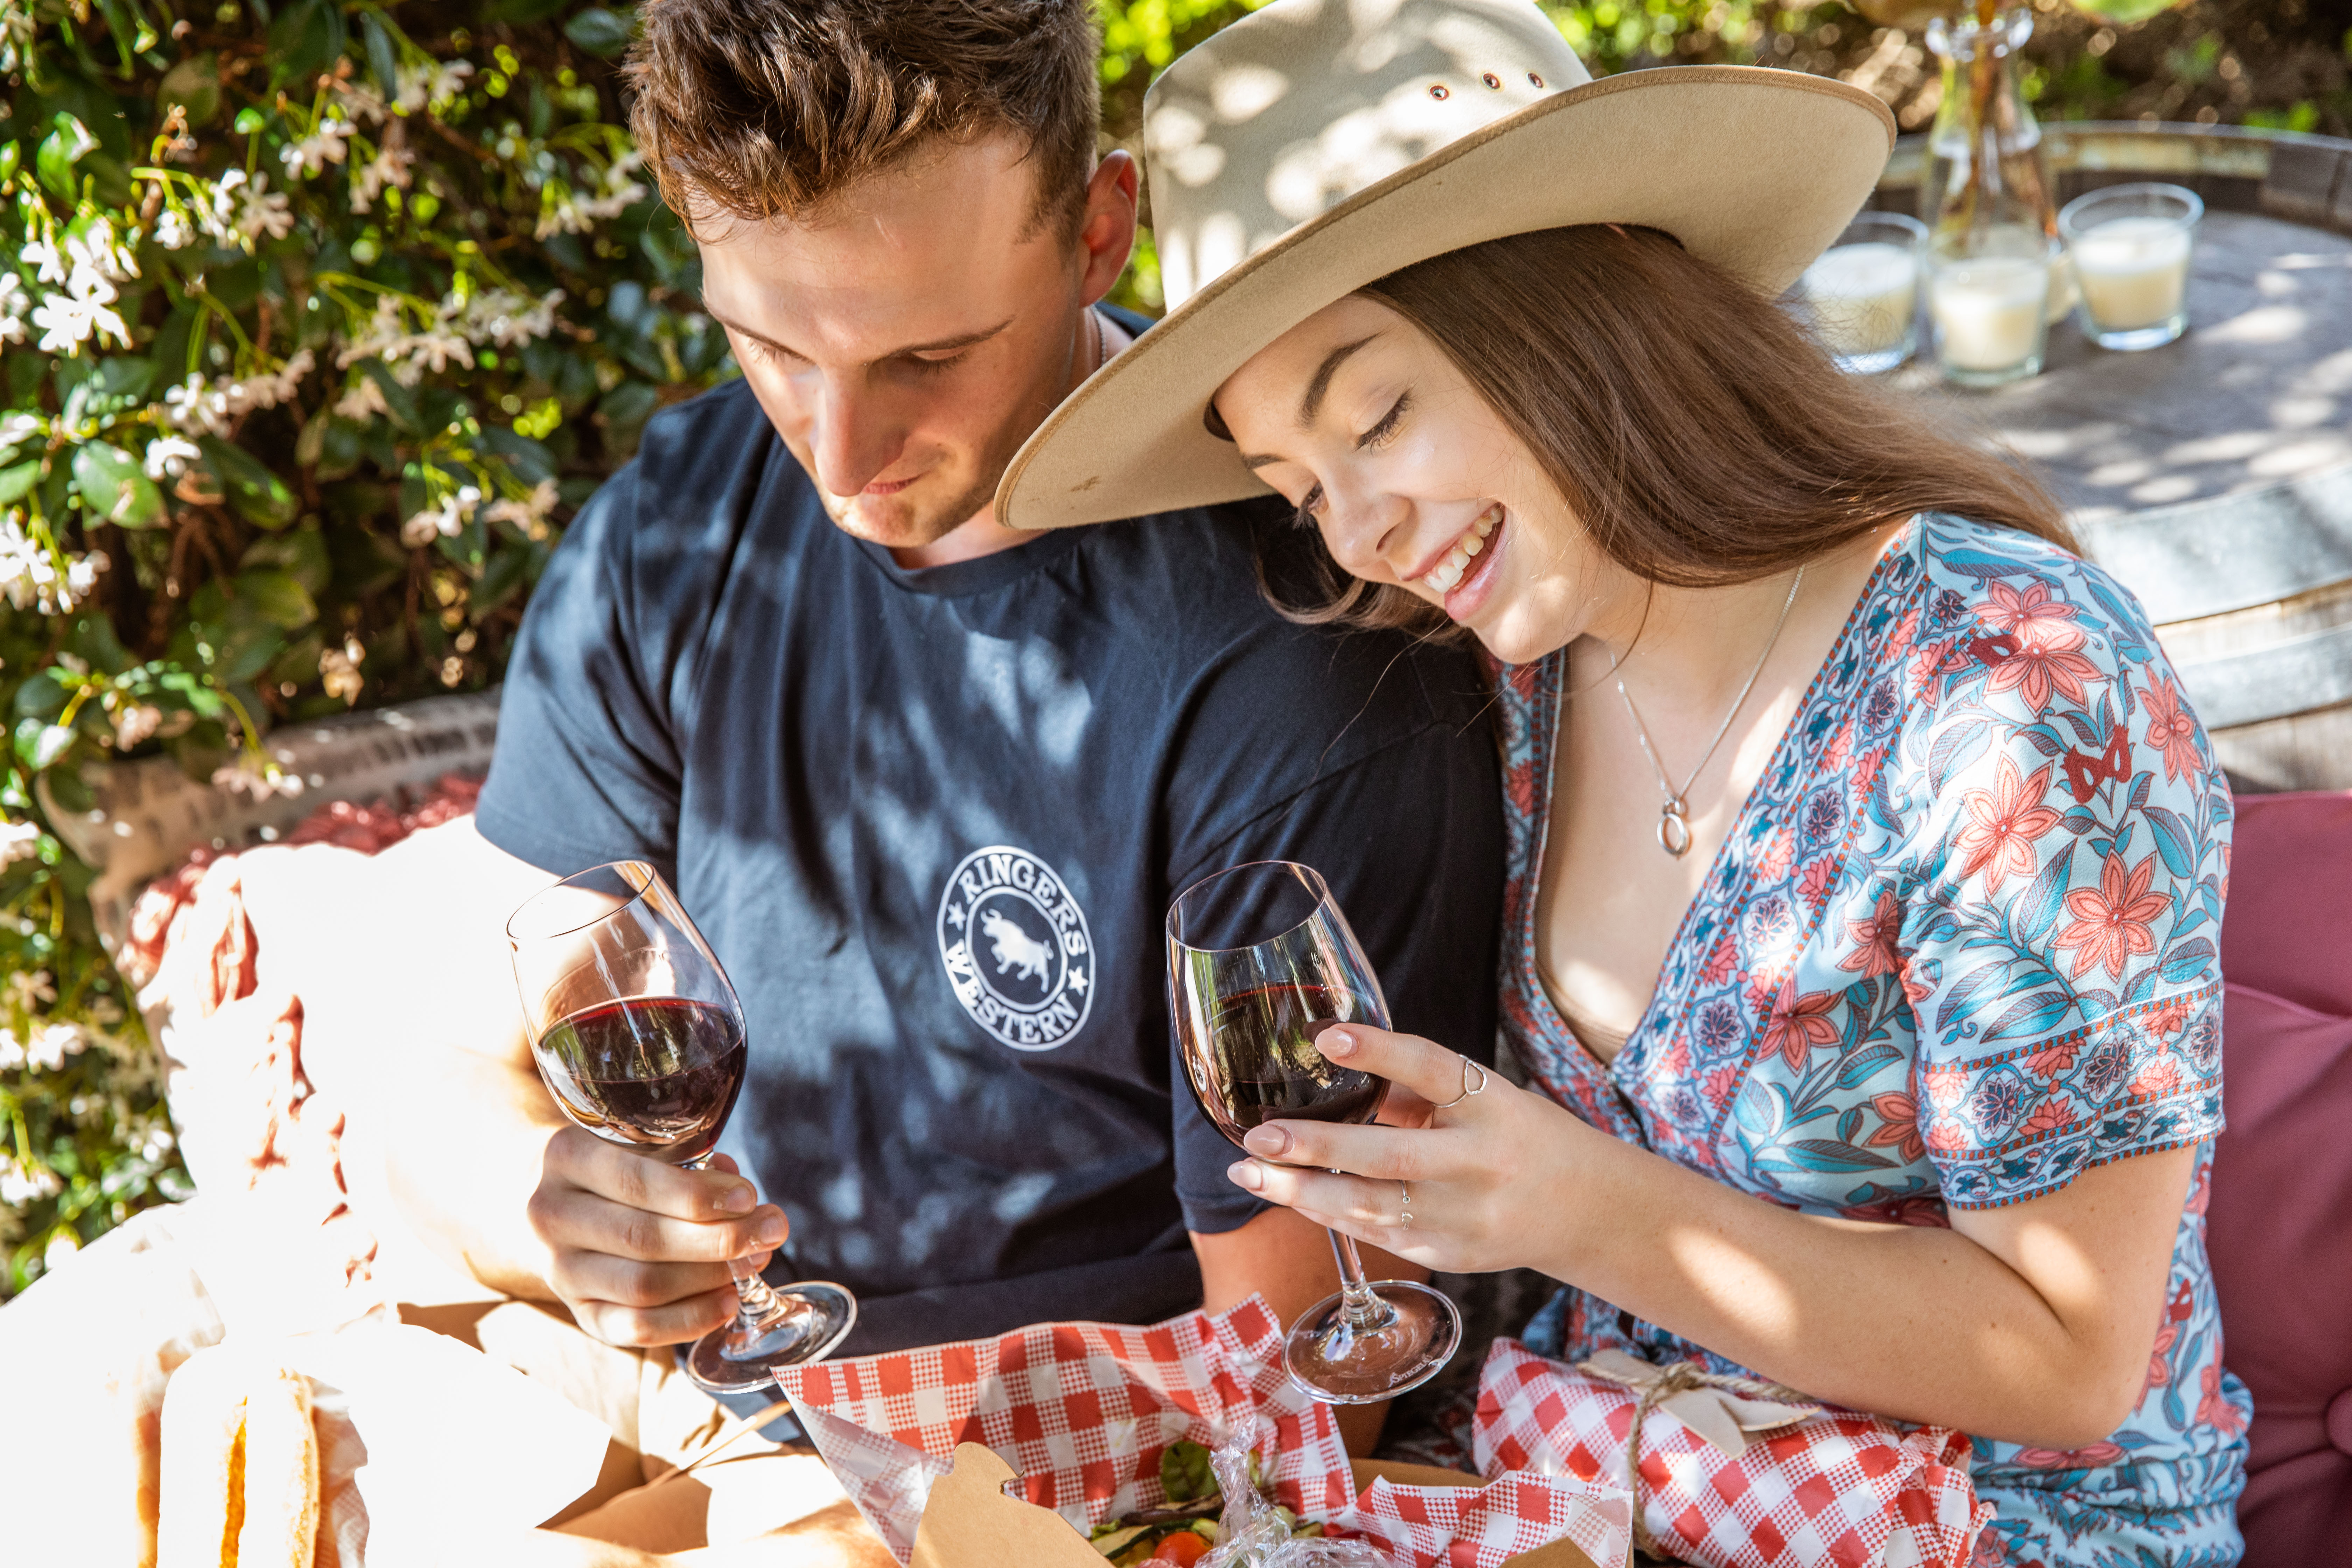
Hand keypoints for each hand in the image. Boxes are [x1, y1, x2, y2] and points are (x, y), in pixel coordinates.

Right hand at [526, 1128, 786, 1347]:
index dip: (697, 1195)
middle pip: (643, 1238)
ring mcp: (559, 1271)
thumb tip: (741, 1198)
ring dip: (711, 1277)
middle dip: (719, 1238)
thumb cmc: (619, 1162)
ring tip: (757, 1260)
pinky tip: (728, 1300)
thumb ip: (689, 1160)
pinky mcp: (579, 1312)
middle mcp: (551, 1216)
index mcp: (566, 1157)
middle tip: (771, 1230)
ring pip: (642, 1287)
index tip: (748, 1198)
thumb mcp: (641, 1143)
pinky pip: (636, 1329)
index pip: (635, 1182)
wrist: (560, 1197)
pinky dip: (689, 1319)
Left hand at [1223, 1025, 1592, 1275]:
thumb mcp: (1483, 1098)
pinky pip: (1374, 1233)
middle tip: (1258, 1137)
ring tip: (1249, 1172)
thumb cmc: (1518, 1138)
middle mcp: (1479, 1163)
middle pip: (1388, 1154)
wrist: (1583, 1209)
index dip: (1378, 1050)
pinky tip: (1288, 1195)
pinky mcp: (1447, 1254)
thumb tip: (1332, 1066)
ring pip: (1369, 1207)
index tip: (1325, 1036)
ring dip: (1300, 1191)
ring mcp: (1463, 1216)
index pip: (1432, 1068)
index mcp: (1493, 1106)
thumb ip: (1414, 1088)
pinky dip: (1326, 1213)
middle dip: (1314, 1147)